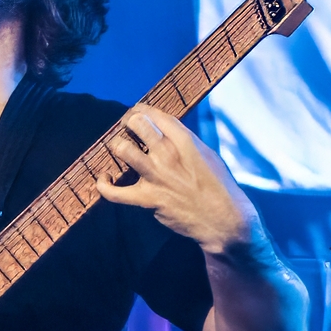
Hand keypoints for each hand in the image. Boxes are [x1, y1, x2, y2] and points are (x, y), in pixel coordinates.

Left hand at [96, 104, 257, 253]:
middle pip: (137, 124)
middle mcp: (168, 155)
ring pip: (123, 149)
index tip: (136, 113)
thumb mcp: (207, 154)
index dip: (140, 110)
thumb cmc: (219, 186)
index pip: (154, 114)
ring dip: (118, 146)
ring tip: (120, 148)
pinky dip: (105, 185)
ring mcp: (156, 176)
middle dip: (128, 122)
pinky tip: (105, 179)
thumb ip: (185, 142)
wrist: (224, 221)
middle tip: (127, 128)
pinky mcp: (147, 199)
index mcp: (185, 141)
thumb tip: (164, 132)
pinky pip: (115, 192)